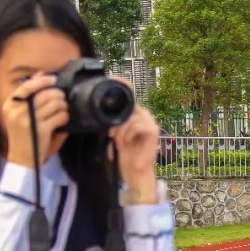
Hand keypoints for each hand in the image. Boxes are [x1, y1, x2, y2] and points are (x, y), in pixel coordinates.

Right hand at [3, 74, 67, 168]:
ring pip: (53, 104)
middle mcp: (17, 112)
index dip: (42, 81)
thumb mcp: (20, 114)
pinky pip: (59, 116)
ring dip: (62, 105)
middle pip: (43, 94)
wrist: (22, 159)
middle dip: (57, 94)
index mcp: (10, 105)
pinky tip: (63, 120)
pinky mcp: (41, 131)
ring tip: (63, 109)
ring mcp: (29, 122)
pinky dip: (64, 116)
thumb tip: (40, 74)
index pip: (26, 87)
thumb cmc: (23, 135)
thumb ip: (29, 94)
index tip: (53, 79)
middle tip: (62, 98)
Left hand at [108, 78, 159, 202]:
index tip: (112, 79)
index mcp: (134, 113)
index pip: (128, 96)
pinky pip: (136, 125)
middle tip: (110, 133)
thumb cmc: (123, 154)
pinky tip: (125, 142)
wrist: (133, 171)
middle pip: (128, 105)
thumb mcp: (112, 134)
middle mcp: (143, 114)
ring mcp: (150, 121)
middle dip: (116, 119)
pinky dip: (128, 133)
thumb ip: (110, 122)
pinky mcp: (153, 130)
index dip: (121, 85)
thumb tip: (97, 112)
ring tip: (117, 140)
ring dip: (120, 129)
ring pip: (131, 116)